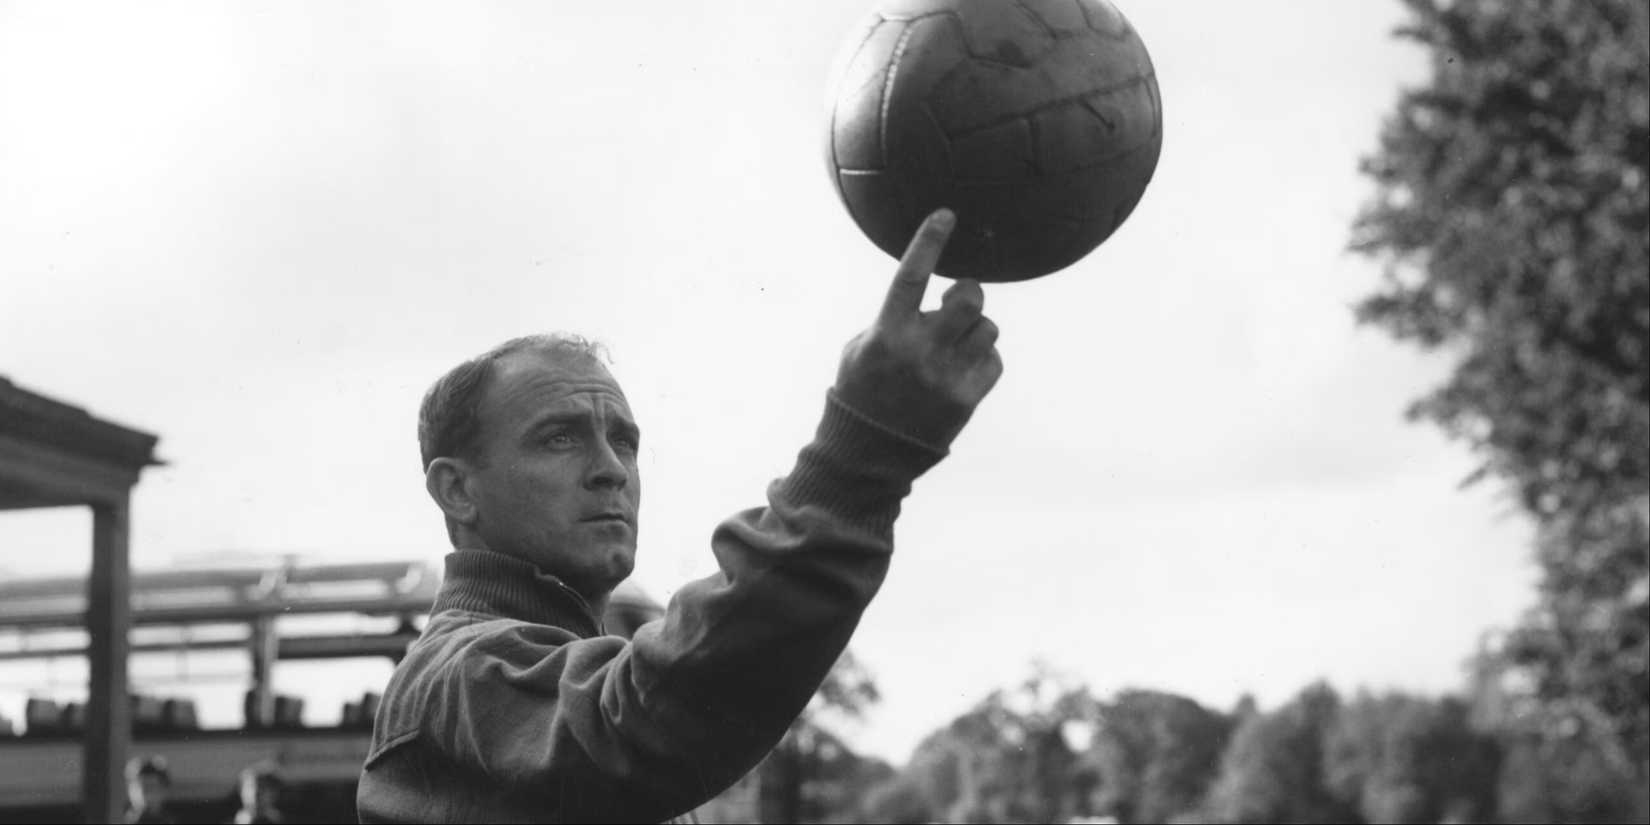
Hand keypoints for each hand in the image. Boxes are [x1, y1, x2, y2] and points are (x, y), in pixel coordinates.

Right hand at [834, 209, 1003, 448]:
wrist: (869, 451)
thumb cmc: (863, 389)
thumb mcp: (861, 346)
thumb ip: (894, 318)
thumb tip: (937, 296)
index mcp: (887, 332)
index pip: (912, 275)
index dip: (929, 241)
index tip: (946, 215)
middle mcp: (919, 351)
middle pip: (970, 299)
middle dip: (969, 292)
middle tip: (958, 298)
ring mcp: (946, 376)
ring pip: (988, 328)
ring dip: (976, 328)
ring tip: (955, 343)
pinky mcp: (967, 398)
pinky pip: (994, 360)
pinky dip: (983, 359)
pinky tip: (961, 369)